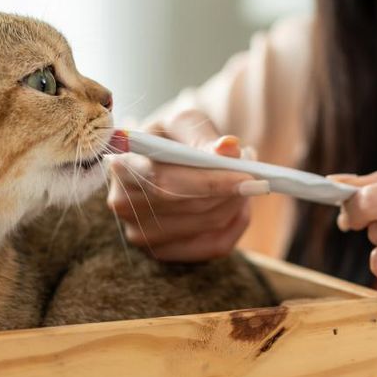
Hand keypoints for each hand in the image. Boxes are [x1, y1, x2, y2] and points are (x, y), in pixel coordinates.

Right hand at [106, 109, 265, 261]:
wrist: (157, 161)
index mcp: (121, 165)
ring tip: (243, 181)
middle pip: (190, 206)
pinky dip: (235, 224)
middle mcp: (123, 204)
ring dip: (236, 203)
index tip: (248, 174)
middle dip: (230, 191)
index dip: (209, 181)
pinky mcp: (161, 253)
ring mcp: (139, 234)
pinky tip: (236, 204)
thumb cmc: (170, 139)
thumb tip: (228, 148)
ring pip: (208, 225)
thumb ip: (204, 134)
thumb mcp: (183, 123)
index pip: (166, 183)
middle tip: (255, 174)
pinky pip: (214, 246)